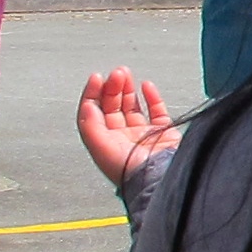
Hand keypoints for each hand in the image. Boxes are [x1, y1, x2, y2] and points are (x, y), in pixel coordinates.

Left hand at [76, 68, 179, 185]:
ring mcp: (143, 134)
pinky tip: (146, 87)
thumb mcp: (99, 147)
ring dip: (127, 89)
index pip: (94, 113)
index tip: (97, 78)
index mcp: (105, 142)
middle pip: (112, 106)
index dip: (93, 93)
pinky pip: (157, 110)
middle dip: (112, 87)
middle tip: (116, 74)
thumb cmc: (130, 171)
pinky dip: (152, 97)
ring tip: (126, 74)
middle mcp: (122, 138)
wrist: (160, 177)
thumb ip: (90, 124)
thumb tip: (88, 104)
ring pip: (132, 106)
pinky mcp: (164, 132)